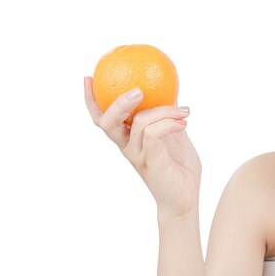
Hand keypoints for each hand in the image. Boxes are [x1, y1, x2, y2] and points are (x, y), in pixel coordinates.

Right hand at [84, 77, 201, 218]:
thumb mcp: (174, 133)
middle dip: (117, 102)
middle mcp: (127, 146)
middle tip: (137, 90)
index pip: (102, 117)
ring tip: (183, 108)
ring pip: (139, 122)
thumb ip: (166, 116)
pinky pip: (154, 133)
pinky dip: (169, 123)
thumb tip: (171, 88)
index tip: (88, 77)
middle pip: (107, 122)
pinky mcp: (150, 161)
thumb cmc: (179, 166)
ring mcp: (137, 155)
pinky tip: (185, 122)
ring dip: (164, 110)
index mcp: (128, 138)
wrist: (186, 198)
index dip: (91, 99)